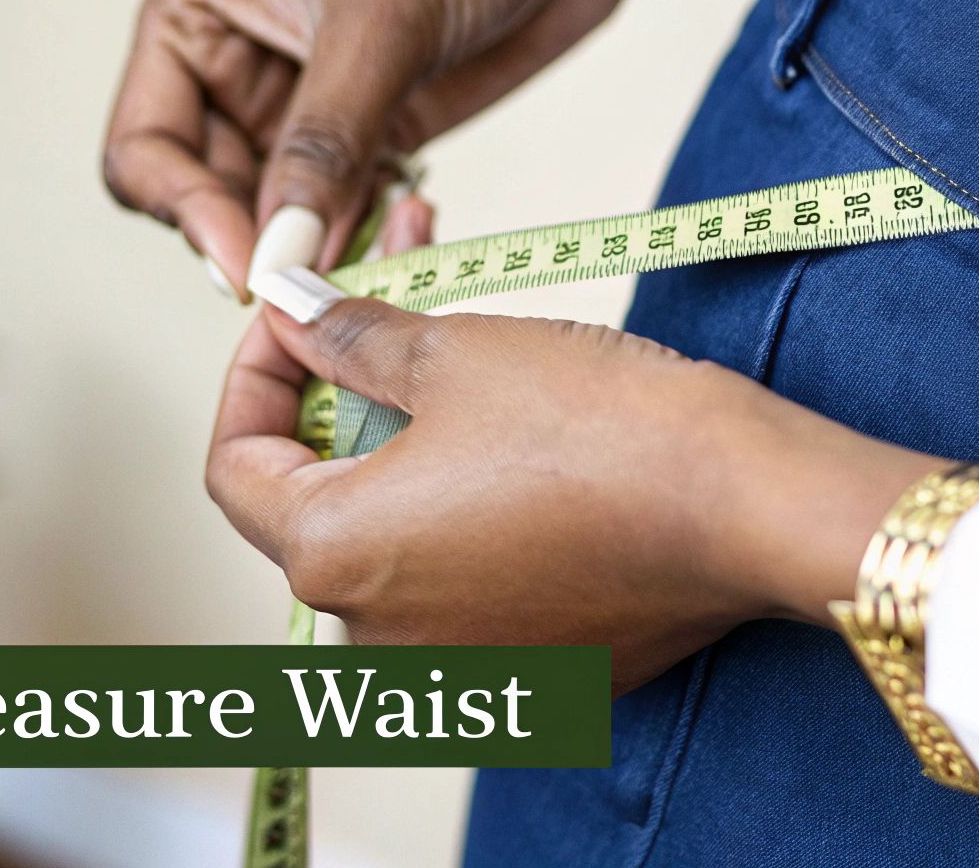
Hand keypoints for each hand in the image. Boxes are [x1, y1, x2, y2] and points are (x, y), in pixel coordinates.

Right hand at [102, 0, 821, 298]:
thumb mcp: (379, 25)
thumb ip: (324, 143)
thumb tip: (279, 251)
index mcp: (194, 22)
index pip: (144, 154)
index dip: (188, 217)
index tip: (253, 268)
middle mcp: (237, 74)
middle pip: (205, 204)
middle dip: (255, 249)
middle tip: (313, 289)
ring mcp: (307, 114)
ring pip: (277, 224)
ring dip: (314, 257)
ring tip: (365, 271)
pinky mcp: (374, 141)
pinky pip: (342, 220)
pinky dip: (363, 247)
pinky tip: (402, 247)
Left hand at [207, 211, 940, 691]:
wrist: (744, 503)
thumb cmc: (602, 430)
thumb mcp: (455, 352)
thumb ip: (347, 339)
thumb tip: (292, 317)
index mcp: (332, 557)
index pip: (234, 464)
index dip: (257, 372)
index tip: (302, 317)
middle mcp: (377, 636)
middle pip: (320, 500)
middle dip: (348, 394)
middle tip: (395, 309)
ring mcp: (459, 664)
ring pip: (400, 537)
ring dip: (414, 445)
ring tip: (473, 359)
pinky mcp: (535, 670)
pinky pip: (472, 581)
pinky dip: (477, 508)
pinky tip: (529, 441)